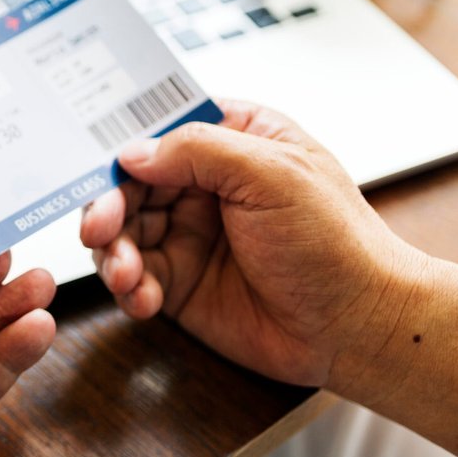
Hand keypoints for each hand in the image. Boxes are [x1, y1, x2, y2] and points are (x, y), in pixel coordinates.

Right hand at [79, 101, 427, 394]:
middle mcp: (205, 185)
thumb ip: (199, 150)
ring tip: (127, 274)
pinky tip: (143, 299)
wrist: (357, 328)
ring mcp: (189, 235)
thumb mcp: (273, 174)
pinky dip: (127, 288)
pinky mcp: (179, 283)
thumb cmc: (337, 244)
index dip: (124, 144)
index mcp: (234, 140)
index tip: (102, 165)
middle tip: (100, 229)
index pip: (160, 128)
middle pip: (128, 183)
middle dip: (108, 207)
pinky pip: (132, 278)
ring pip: (120, 232)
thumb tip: (131, 153)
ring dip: (112, 252)